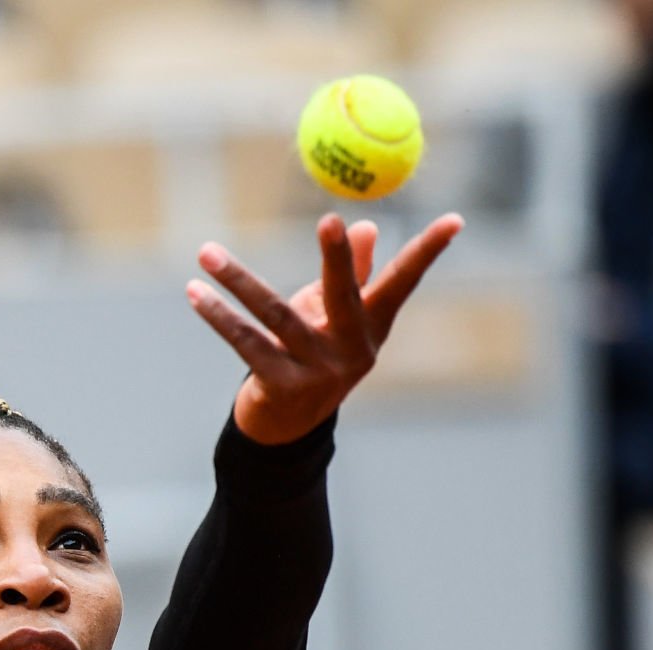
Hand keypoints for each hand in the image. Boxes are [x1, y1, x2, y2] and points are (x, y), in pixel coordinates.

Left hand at [187, 212, 463, 444]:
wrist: (288, 427)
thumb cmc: (315, 356)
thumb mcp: (338, 318)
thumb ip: (352, 275)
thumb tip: (366, 226)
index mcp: (371, 326)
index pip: (404, 281)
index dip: (429, 251)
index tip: (456, 220)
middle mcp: (351, 349)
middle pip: (344, 295)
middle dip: (338, 258)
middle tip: (330, 221)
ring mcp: (317, 372)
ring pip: (275, 315)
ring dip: (237, 281)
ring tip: (206, 253)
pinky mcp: (282, 387)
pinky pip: (245, 343)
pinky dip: (218, 316)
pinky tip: (196, 292)